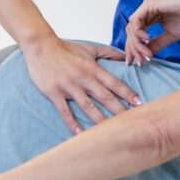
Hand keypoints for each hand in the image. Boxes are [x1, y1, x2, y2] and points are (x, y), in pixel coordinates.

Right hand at [24, 38, 141, 133]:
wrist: (41, 46)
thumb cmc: (65, 48)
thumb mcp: (90, 48)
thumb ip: (109, 53)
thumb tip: (126, 57)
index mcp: (93, 68)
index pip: (114, 83)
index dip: (127, 93)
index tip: (139, 103)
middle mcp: (83, 78)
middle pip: (104, 96)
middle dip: (119, 109)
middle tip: (131, 121)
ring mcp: (68, 86)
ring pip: (87, 106)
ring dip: (99, 119)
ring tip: (110, 131)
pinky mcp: (54, 92)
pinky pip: (64, 110)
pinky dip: (72, 123)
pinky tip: (79, 134)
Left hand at [125, 0, 179, 64]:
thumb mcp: (170, 36)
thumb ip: (156, 44)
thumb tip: (145, 56)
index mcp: (152, 14)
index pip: (137, 32)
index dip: (135, 48)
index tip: (138, 63)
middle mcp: (147, 8)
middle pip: (131, 30)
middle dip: (133, 49)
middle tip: (138, 63)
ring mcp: (148, 4)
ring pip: (132, 27)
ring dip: (136, 43)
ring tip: (146, 54)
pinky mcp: (150, 3)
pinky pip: (136, 20)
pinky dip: (138, 32)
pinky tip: (147, 40)